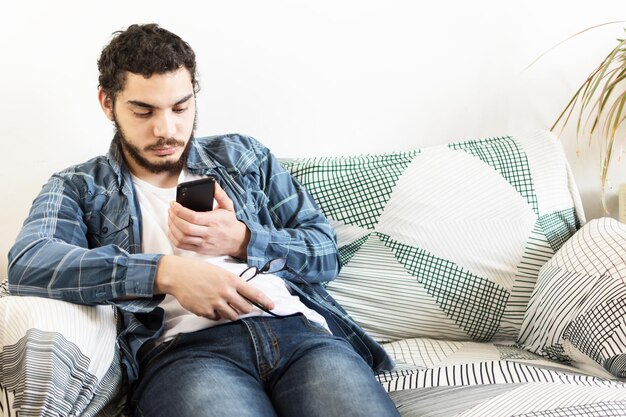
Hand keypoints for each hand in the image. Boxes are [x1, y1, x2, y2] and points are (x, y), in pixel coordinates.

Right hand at [154, 255, 274, 320]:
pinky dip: (215, 314)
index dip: (264, 301)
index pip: (253, 293)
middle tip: (239, 305)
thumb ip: (233, 283)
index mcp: (232, 280)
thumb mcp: (220, 272)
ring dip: (230, 312)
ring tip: (221, 304)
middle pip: (245, 308)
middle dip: (244, 308)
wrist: (178, 275)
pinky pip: (216, 318)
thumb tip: (245, 296)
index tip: (272, 306)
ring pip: (232, 316)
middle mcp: (226, 292)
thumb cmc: (200, 271)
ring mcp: (216, 303)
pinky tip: (208, 304)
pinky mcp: (205, 311)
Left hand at [168, 182, 249, 258]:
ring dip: (172, 227)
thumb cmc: (230, 222)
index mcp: (214, 221)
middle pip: (185, 227)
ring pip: (182, 237)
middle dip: (174, 217)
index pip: (193, 217)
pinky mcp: (199, 249)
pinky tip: (172, 229)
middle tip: (170, 210)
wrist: (237, 240)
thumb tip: (214, 184)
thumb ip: (220, 195)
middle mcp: (208, 233)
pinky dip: (173, 237)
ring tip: (170, 218)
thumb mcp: (228, 206)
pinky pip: (182, 245)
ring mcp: (203, 243)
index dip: (180, 210)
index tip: (173, 204)